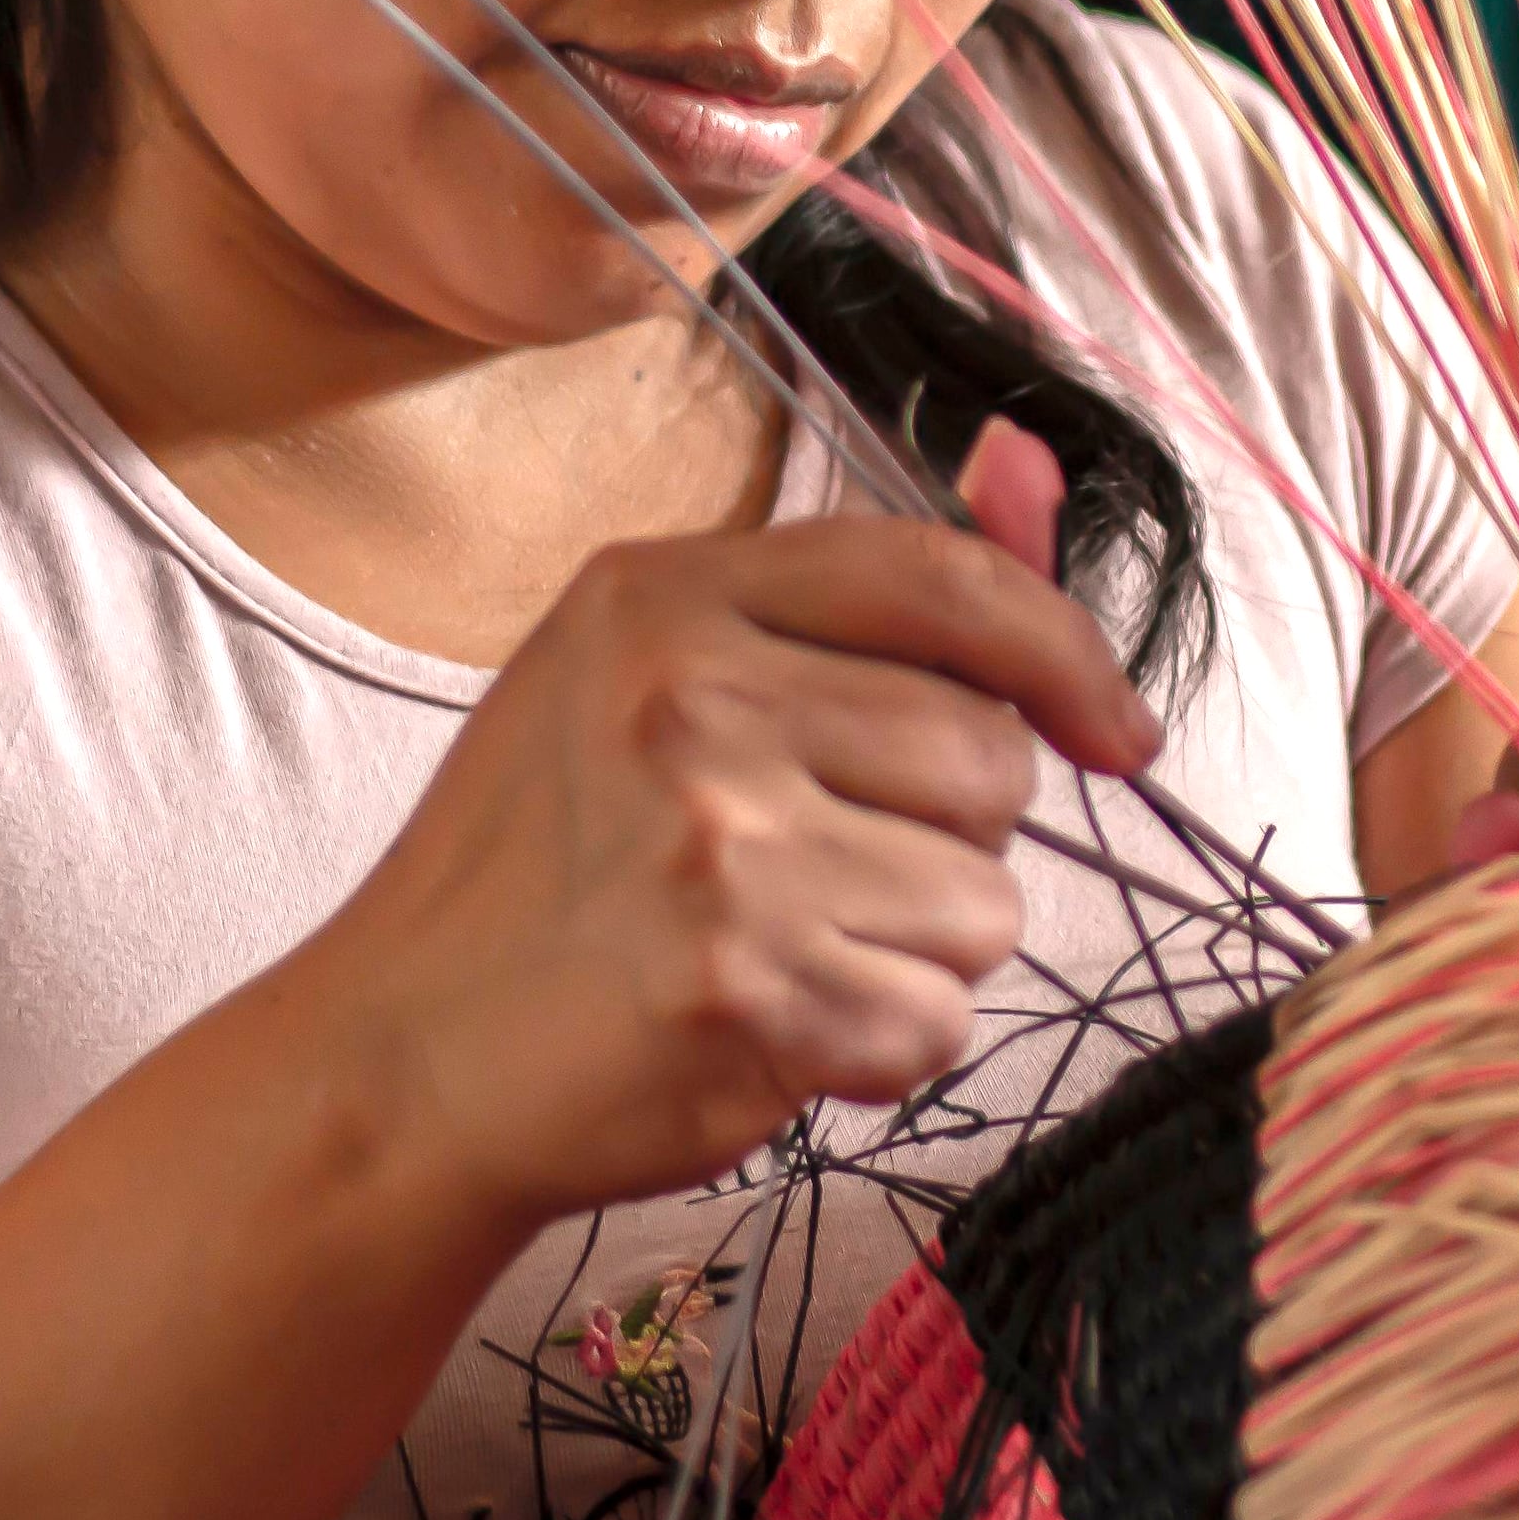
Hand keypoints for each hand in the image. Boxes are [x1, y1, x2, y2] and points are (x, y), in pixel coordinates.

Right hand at [302, 477, 1156, 1235]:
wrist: (405, 1057)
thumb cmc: (546, 864)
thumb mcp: (656, 671)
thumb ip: (859, 592)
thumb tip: (1033, 462)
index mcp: (664, 595)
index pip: (942, 579)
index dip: (1065, 655)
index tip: (1113, 731)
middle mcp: (691, 700)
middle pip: (988, 755)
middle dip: (954, 834)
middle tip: (831, 871)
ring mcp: (719, 848)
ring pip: (983, 903)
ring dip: (921, 951)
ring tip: (791, 951)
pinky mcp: (746, 991)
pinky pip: (935, 1021)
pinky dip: (883, 1048)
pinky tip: (781, 1030)